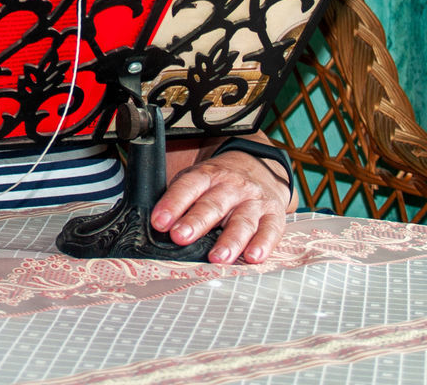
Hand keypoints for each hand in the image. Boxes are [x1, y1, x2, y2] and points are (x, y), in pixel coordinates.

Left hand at [150, 146, 289, 264]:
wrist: (260, 169)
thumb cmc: (219, 185)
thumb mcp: (198, 182)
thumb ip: (180, 201)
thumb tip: (153, 228)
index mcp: (208, 175)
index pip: (188, 186)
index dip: (173, 203)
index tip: (159, 222)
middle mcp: (232, 186)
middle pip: (213, 204)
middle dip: (196, 222)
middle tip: (181, 237)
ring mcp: (254, 201)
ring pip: (242, 220)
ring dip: (230, 240)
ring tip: (217, 258)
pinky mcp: (274, 216)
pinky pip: (270, 230)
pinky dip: (263, 245)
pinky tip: (253, 257)